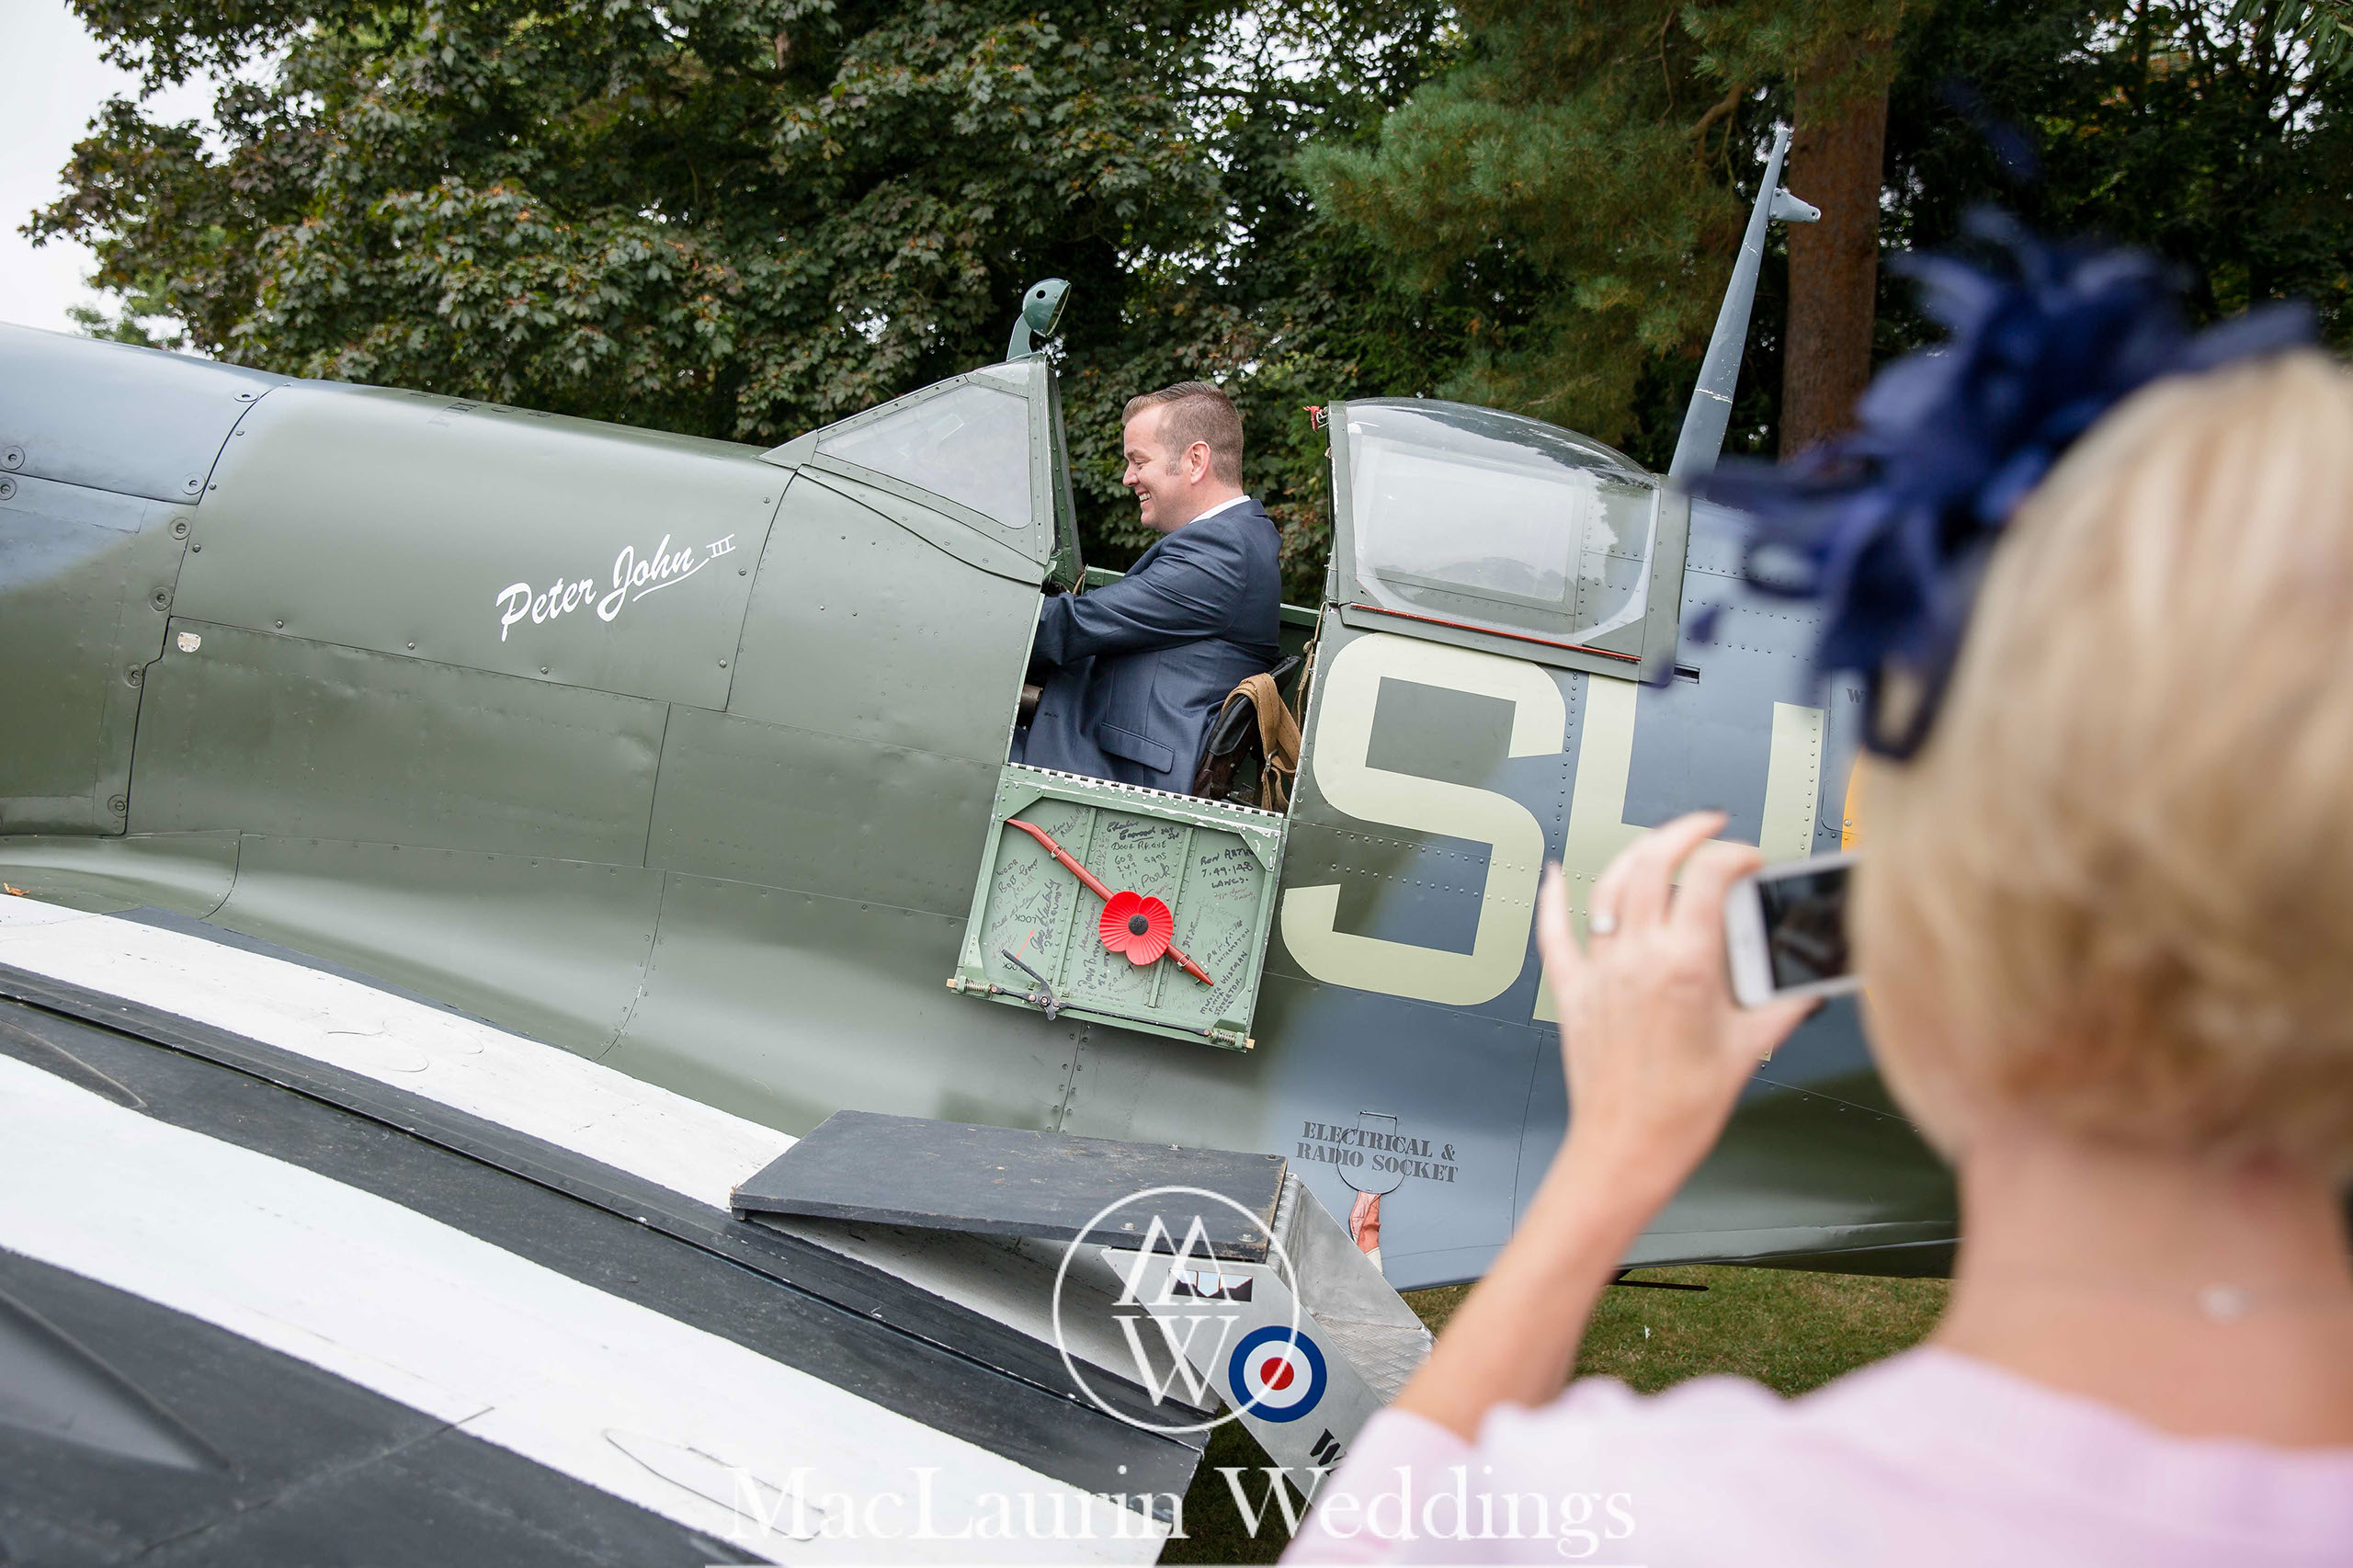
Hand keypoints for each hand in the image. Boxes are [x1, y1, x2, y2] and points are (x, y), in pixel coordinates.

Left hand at [1537, 811, 1814, 1206]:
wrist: (1628, 1148)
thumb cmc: (1685, 1109)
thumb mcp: (1749, 1048)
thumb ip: (1783, 1003)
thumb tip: (1812, 981)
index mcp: (1685, 966)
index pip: (1709, 876)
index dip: (1734, 854)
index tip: (1749, 860)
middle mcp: (1637, 958)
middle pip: (1653, 863)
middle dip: (1684, 832)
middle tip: (1709, 827)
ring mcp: (1600, 971)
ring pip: (1608, 887)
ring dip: (1635, 855)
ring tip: (1660, 845)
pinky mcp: (1572, 991)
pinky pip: (1554, 933)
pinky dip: (1553, 899)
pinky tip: (1557, 874)